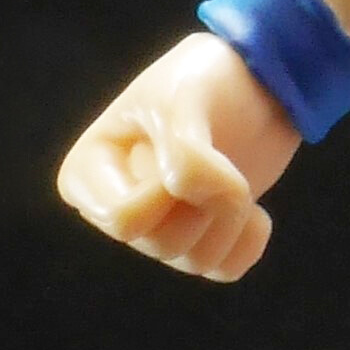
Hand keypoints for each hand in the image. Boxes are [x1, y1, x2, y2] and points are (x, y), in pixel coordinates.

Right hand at [56, 32, 300, 279]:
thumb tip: (190, 198)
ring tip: (234, 177)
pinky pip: (224, 270)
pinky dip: (248, 241)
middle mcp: (116, 206)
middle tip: (217, 159)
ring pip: (193, 260)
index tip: (182, 149)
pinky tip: (255, 210)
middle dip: (203, 204)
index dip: (165, 195)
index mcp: (89, 171)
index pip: (121, 220)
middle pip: (159, 243)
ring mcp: (160, 227)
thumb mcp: (185, 99)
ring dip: (229, 219)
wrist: (260, 82)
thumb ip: (184, 153)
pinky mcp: (203, 239)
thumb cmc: (206, 79)